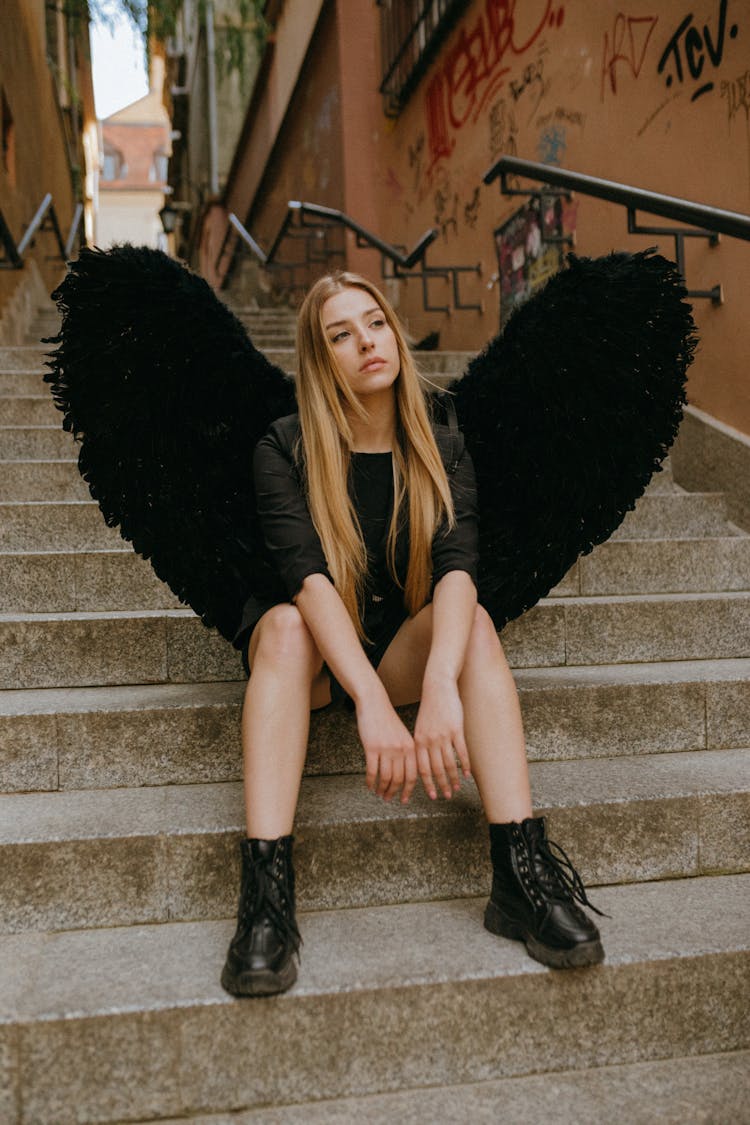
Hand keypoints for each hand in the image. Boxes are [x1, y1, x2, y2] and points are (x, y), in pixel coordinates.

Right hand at [357, 693, 417, 803]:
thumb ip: (406, 752)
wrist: (374, 702)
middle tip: (388, 799)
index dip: (408, 790)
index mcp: (411, 747)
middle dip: (394, 793)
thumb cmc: (387, 720)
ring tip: (379, 794)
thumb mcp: (402, 735)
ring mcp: (386, 749)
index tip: (404, 800)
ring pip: (386, 777)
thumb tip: (405, 774)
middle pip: (399, 779)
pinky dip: (370, 781)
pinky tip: (369, 785)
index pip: (413, 774)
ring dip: (382, 789)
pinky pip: (372, 771)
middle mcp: (401, 749)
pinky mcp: (371, 748)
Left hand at [414, 677, 470, 799]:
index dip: (426, 784)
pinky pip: (461, 752)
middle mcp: (429, 740)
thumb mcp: (421, 727)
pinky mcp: (456, 730)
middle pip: (435, 769)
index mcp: (418, 741)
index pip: (421, 768)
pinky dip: (465, 765)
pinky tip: (467, 774)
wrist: (438, 687)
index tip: (431, 795)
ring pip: (448, 763)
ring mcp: (443, 735)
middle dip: (440, 785)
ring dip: (453, 778)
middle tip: (445, 797)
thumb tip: (423, 762)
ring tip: (456, 788)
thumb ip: (422, 744)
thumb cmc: (430, 708)